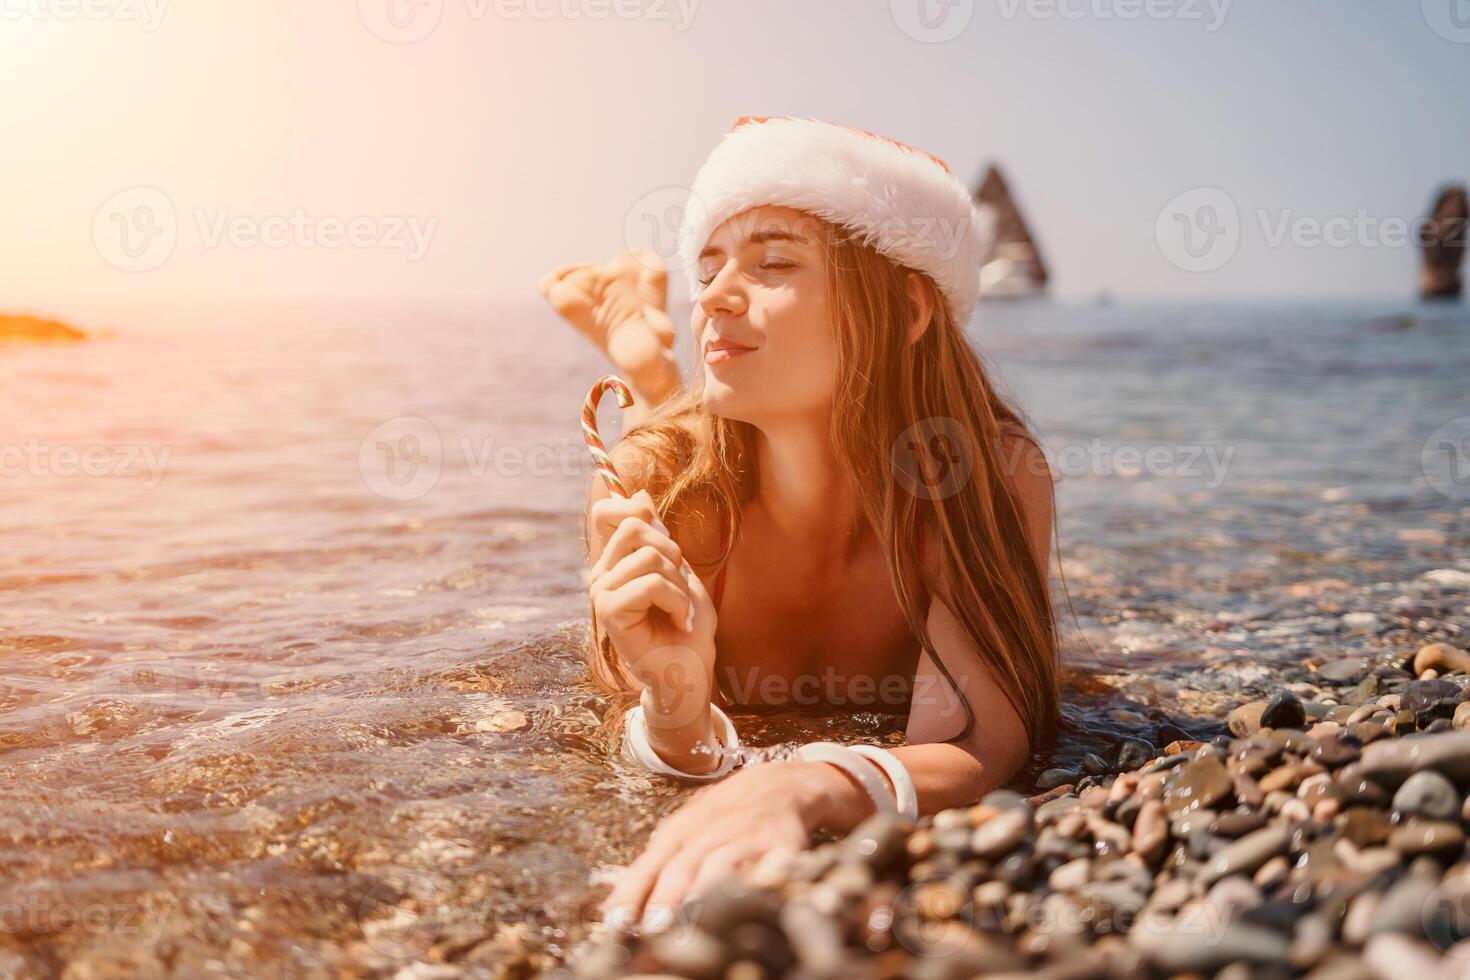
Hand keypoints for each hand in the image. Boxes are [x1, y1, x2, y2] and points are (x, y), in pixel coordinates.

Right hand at [588, 489, 716, 720]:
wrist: (690, 669)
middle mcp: (602, 573)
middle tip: (680, 588)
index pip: (608, 512)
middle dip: (673, 554)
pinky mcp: (609, 613)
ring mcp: (601, 592)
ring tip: (679, 610)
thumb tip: (638, 494)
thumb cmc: (688, 624)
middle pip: (635, 526)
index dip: (635, 510)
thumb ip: (659, 536)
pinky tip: (677, 621)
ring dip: (679, 585)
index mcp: (616, 560)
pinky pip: (650, 584)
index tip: (665, 542)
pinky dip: (676, 601)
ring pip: (650, 557)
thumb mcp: (680, 571)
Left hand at [599, 761, 832, 930]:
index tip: (618, 921)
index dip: (633, 892)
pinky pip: (770, 867)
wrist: (780, 786)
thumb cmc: (722, 818)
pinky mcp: (782, 845)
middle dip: (667, 898)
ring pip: (721, 865)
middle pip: (683, 865)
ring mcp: (746, 838)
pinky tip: (748, 901)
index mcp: (680, 832)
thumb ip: (652, 870)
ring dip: (705, 893)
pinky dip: (759, 883)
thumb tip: (614, 911)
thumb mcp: (683, 833)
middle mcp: (709, 833)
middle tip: (654, 929)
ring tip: (692, 920)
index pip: (650, 864)